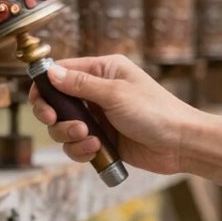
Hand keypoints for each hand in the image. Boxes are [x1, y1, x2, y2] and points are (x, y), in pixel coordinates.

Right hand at [29, 55, 202, 174]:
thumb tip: (50, 72)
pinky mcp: (101, 139)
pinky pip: (76, 145)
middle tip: (55, 121)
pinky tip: (96, 149)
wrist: (181, 144)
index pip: (61, 72)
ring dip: (69, 135)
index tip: (40, 102)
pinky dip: (80, 150)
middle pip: (56, 102)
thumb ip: (80, 85)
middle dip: (54, 115)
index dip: (45, 86)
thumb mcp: (115, 94)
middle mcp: (96, 91)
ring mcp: (98, 116)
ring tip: (90, 139)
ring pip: (63, 126)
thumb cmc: (155, 112)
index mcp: (102, 70)